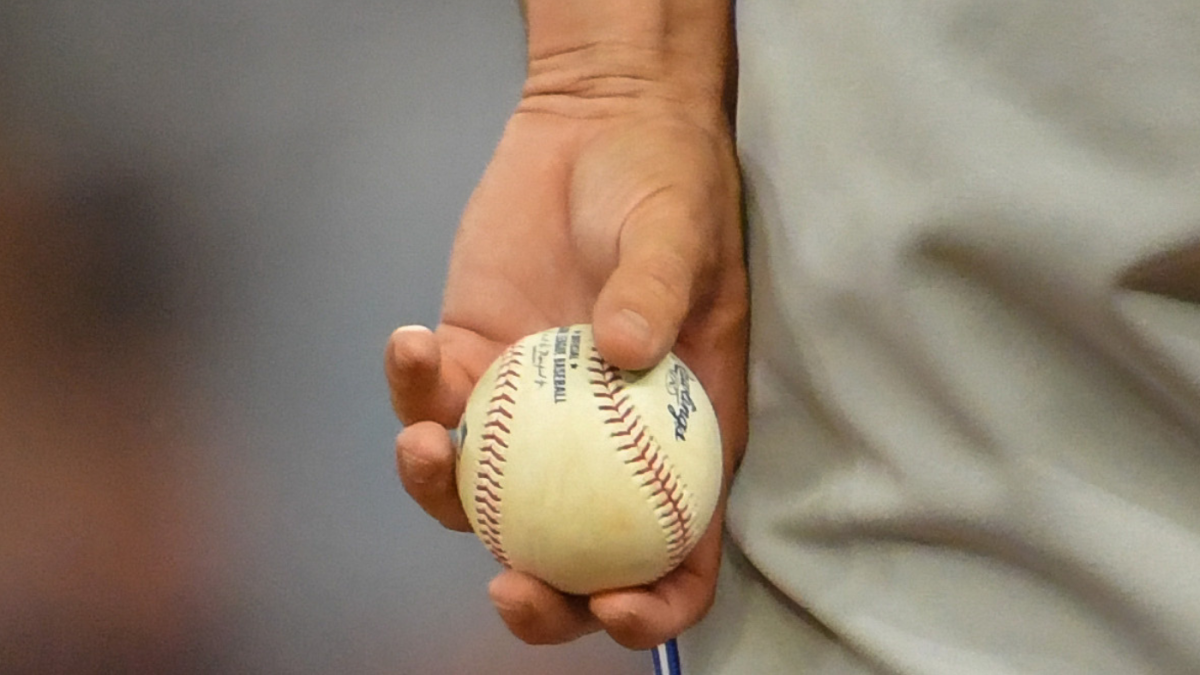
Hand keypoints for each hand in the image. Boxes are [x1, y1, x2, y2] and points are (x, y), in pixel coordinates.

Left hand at [386, 89, 746, 648]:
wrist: (598, 123)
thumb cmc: (665, 182)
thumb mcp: (679, 231)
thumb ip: (656, 289)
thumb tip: (621, 354)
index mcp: (679, 438)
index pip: (680, 554)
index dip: (652, 604)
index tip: (608, 602)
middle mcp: (602, 443)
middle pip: (573, 555)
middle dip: (538, 597)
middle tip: (504, 584)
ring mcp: (531, 410)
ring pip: (482, 498)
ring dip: (442, 494)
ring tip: (425, 440)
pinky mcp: (473, 361)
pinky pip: (433, 404)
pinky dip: (411, 389)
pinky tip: (411, 340)